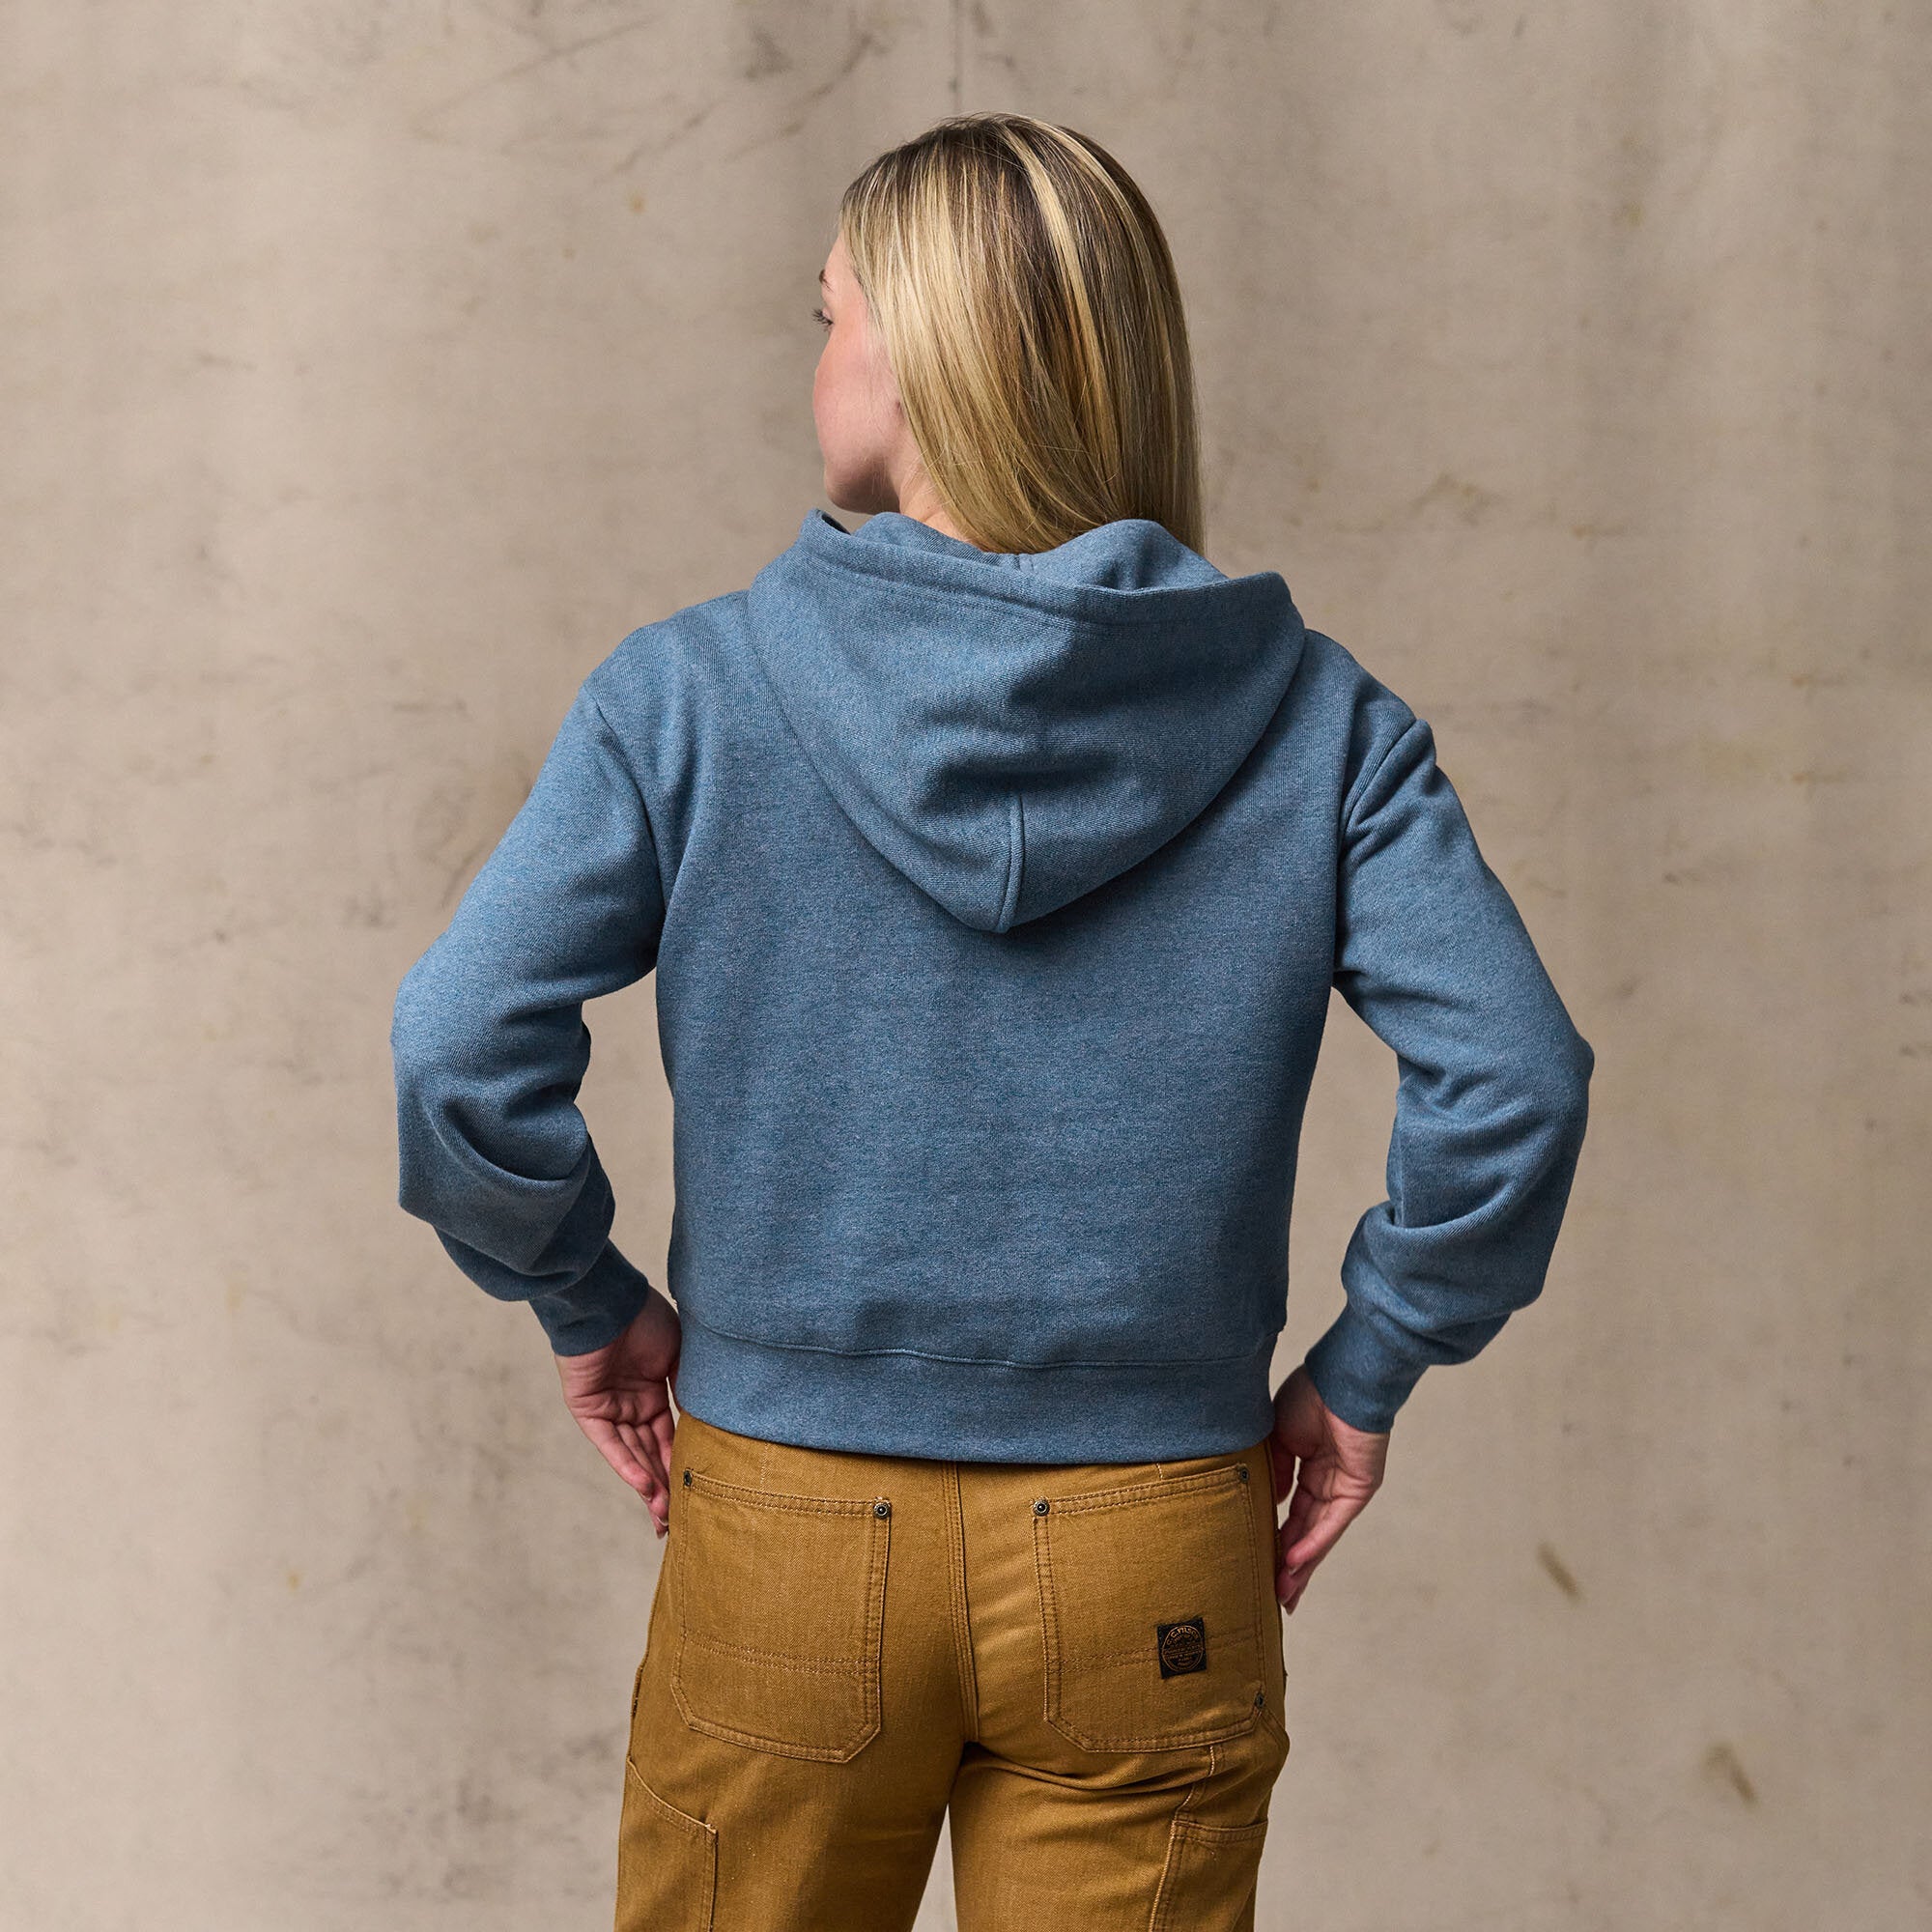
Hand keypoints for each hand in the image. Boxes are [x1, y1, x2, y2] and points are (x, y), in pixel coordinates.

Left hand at [554, 1289, 682, 1536]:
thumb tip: (704, 1421)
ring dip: (647, 1485)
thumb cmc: (646, 1318)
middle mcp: (631, 1404)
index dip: (681, 1463)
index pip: (669, 1437)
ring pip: (632, 1455)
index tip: (698, 1491)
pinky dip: (627, 1465)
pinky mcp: (588, 1409)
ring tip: (663, 1516)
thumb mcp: (680, 1354)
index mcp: (653, 1391)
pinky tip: (645, 1487)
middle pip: (650, 1453)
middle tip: (678, 1521)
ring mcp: (609, 1408)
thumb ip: (688, 1388)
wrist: (609, 1299)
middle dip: (664, 1486)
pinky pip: (610, 1444)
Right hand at [1266, 1363, 1390, 1613]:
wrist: (1340, 1378)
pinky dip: (1313, 1542)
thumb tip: (1269, 1502)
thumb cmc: (1308, 1396)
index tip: (1258, 1563)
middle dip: (1288, 1565)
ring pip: (1318, 1535)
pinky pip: (1332, 1522)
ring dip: (1301, 1565)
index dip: (1275, 1538)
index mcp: (1307, 1467)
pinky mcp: (1359, 1488)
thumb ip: (1273, 1469)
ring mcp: (1344, 1488)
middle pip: (1305, 1532)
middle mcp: (1327, 1483)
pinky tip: (1294, 1562)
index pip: (1290, 1512)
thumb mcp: (1276, 1436)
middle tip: (1274, 1598)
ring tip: (1282, 1595)